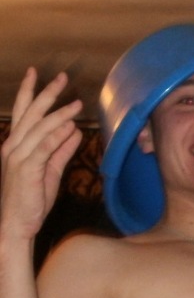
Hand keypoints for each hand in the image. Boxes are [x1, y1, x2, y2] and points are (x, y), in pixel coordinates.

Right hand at [0, 69, 81, 240]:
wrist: (16, 225)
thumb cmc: (31, 200)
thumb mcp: (50, 171)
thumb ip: (61, 151)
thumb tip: (75, 131)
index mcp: (15, 145)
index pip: (22, 113)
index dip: (29, 92)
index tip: (35, 73)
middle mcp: (13, 146)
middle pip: (30, 114)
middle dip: (46, 93)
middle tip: (62, 78)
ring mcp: (18, 157)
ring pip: (40, 128)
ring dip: (59, 114)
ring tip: (76, 104)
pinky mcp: (27, 169)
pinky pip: (44, 147)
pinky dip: (57, 135)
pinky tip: (70, 126)